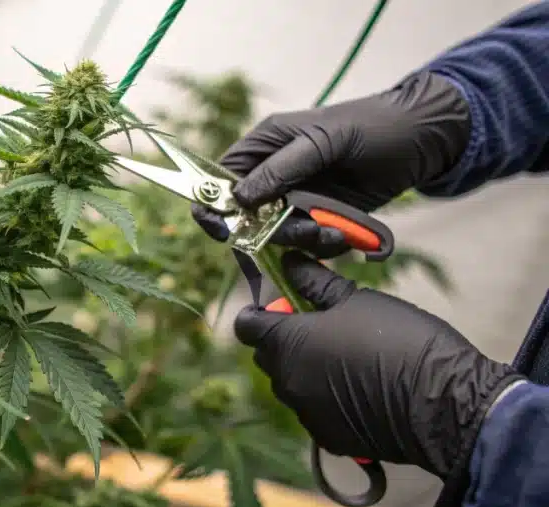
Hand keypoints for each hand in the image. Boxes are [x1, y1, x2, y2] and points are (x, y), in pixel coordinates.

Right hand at [192, 70, 470, 256]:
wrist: (425, 139)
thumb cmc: (373, 126)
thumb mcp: (324, 141)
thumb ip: (281, 168)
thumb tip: (239, 198)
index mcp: (264, 145)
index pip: (221, 180)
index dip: (214, 207)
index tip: (224, 230)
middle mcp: (274, 175)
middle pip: (248, 217)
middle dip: (271, 231)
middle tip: (306, 230)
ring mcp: (297, 198)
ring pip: (278, 235)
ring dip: (304, 240)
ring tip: (336, 232)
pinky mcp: (321, 217)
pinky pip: (307, 242)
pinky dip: (324, 245)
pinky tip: (347, 234)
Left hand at [233, 251, 522, 477]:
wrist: (445, 405)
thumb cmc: (401, 342)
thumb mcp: (356, 299)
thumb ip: (314, 282)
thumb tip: (289, 262)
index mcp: (287, 344)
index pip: (246, 324)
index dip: (260, 310)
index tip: (282, 302)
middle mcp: (287, 382)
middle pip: (267, 355)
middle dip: (284, 338)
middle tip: (321, 325)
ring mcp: (306, 414)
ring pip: (290, 383)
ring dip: (305, 368)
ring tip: (346, 356)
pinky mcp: (328, 438)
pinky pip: (313, 411)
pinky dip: (325, 398)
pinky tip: (358, 387)